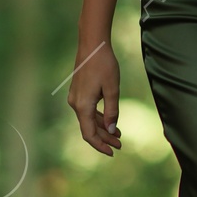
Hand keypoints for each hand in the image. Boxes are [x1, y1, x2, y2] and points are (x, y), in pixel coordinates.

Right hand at [68, 39, 120, 154]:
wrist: (92, 45)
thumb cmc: (104, 65)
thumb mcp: (113, 89)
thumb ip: (112, 111)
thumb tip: (111, 130)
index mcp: (83, 106)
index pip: (89, 134)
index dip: (100, 145)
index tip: (113, 152)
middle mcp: (75, 104)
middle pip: (89, 128)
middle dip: (105, 138)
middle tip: (121, 144)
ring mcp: (76, 98)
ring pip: (88, 120)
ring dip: (102, 128)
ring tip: (118, 135)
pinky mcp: (78, 92)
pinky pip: (87, 111)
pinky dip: (98, 118)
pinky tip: (109, 121)